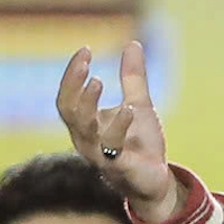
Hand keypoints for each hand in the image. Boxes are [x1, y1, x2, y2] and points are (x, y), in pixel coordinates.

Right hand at [56, 40, 180, 223]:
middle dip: (74, 86)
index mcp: (85, 124)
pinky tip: (129, 109)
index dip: (73, 74)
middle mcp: (86, 139)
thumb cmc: (141, 143)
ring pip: (84, 131)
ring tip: (99, 81)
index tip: (86, 50)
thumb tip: (133, 43)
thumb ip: (133, 78)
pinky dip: (119, 127)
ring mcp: (100, 155)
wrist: (156, 180)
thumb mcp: (138, 104)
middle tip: (86, 63)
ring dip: (88, 105)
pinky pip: (112, 149)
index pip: (68, 96)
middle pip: (68, 111)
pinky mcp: (119, 168)